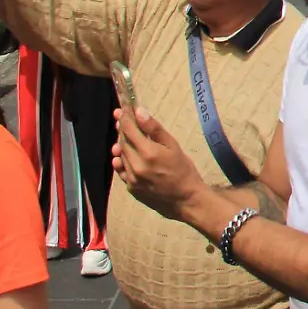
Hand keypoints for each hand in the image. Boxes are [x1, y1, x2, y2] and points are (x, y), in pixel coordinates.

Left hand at [114, 106, 207, 222]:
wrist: (185, 200)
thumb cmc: (184, 170)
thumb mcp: (174, 146)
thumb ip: (155, 129)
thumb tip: (139, 112)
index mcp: (148, 153)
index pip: (130, 130)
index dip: (125, 117)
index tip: (122, 108)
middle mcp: (136, 166)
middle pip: (123, 142)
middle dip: (123, 129)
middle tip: (123, 117)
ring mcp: (131, 178)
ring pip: (121, 155)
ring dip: (121, 144)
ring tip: (125, 136)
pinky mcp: (130, 187)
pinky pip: (121, 170)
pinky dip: (121, 160)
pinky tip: (122, 156)